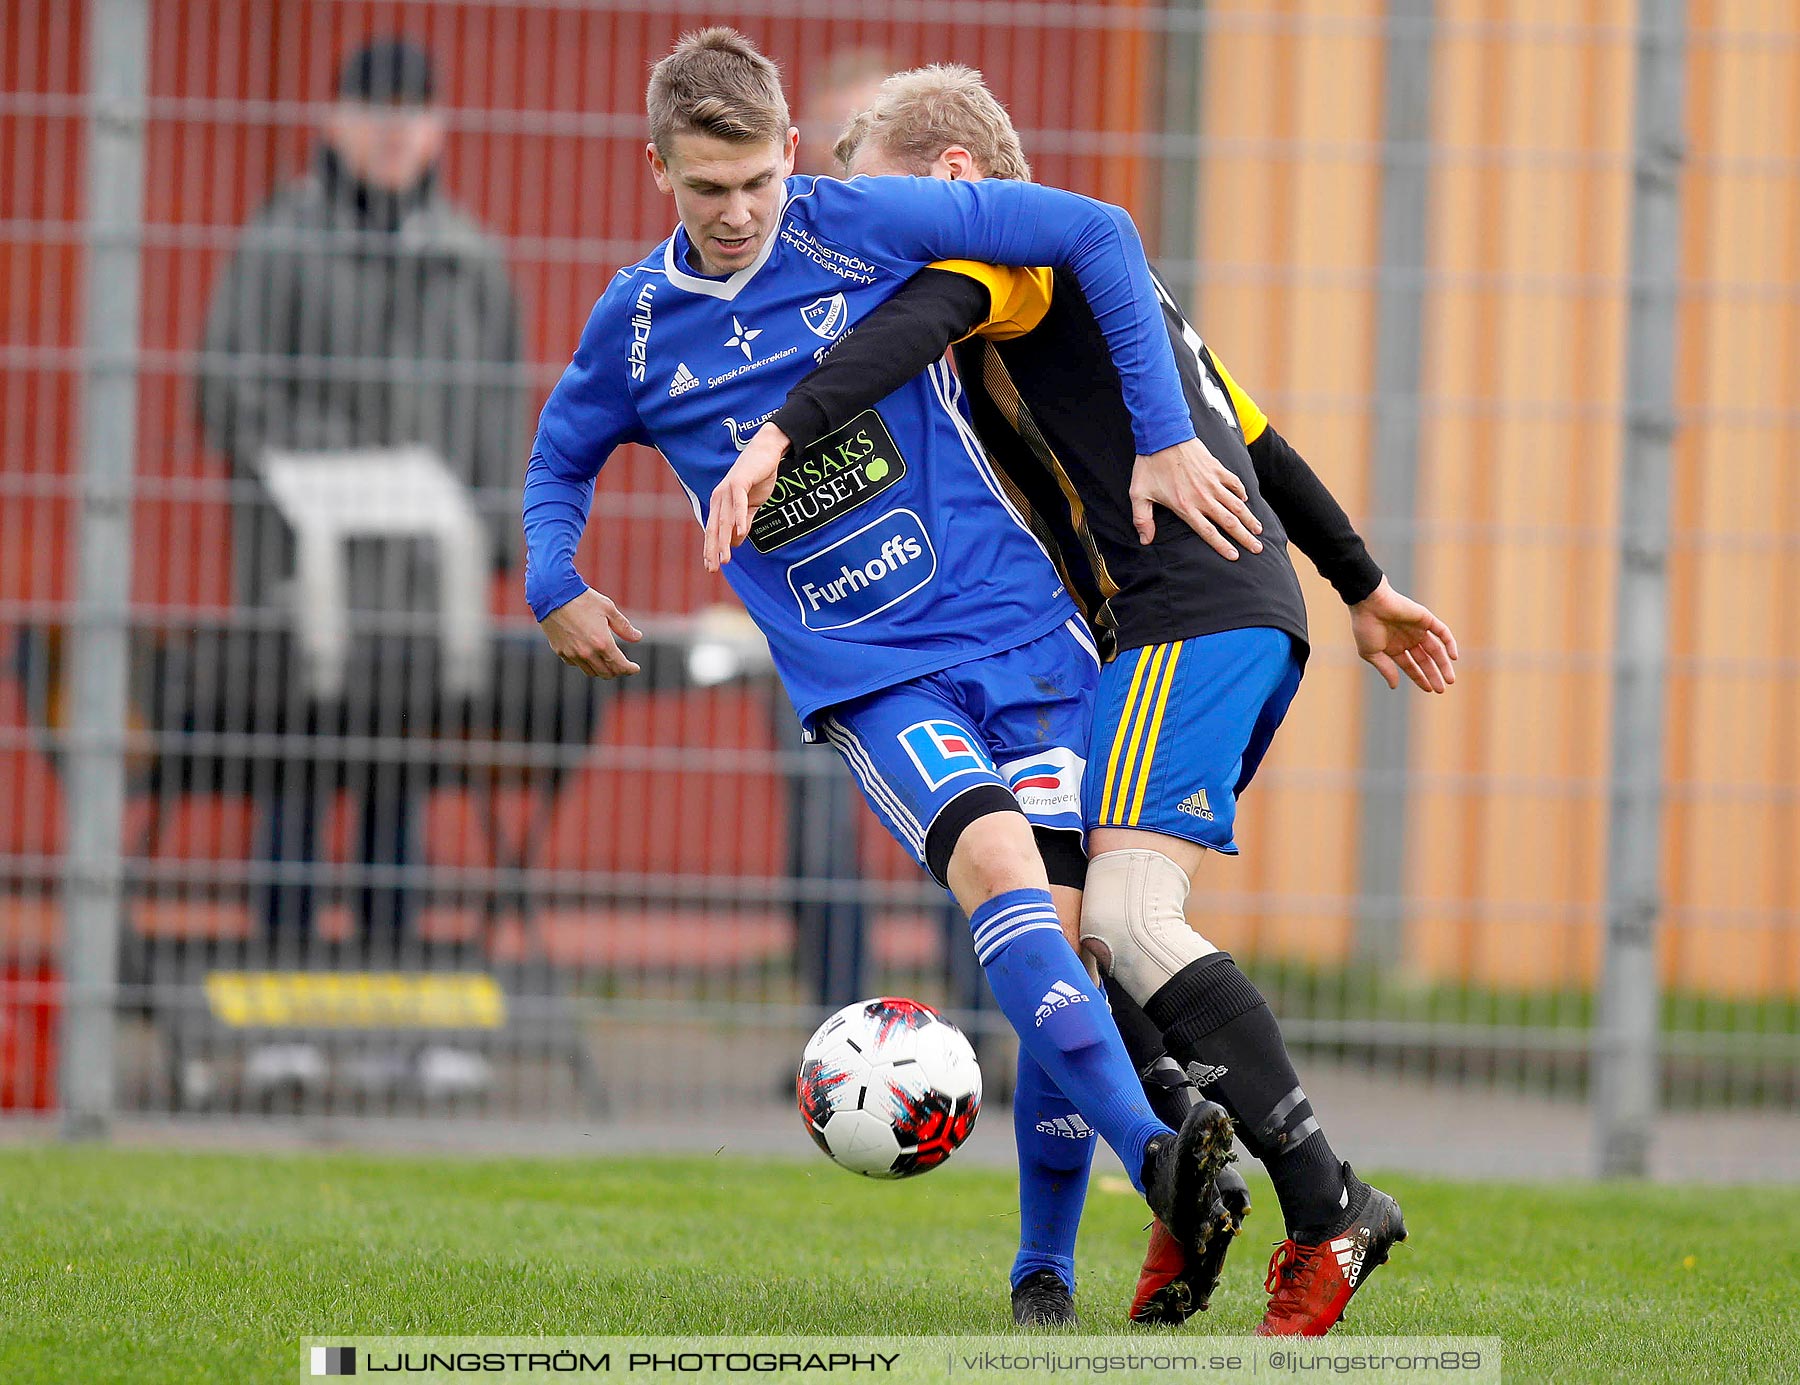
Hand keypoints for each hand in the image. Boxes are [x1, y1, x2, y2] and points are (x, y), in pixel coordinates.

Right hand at [539, 588, 643, 678]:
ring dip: (601, 670)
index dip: (629, 669)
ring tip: (606, 662)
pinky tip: (588, 654)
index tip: (635, 668)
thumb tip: (638, 637)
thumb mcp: (608, 609)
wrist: (552, 594)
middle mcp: (587, 652)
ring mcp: (572, 654)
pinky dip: (584, 662)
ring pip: (590, 672)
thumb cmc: (583, 599)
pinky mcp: (560, 651)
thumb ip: (624, 627)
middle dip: (617, 671)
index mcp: (602, 642)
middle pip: (606, 673)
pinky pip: (576, 664)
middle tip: (622, 666)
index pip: (619, 665)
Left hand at [703, 422, 789, 570]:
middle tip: (714, 568)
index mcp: (720, 503)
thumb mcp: (751, 504)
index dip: (711, 548)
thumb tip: (737, 540)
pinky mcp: (739, 481)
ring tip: (726, 558)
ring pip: (724, 519)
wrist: (766, 451)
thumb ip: (744, 521)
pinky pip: (739, 503)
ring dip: (724, 540)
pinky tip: (741, 533)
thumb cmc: (758, 477)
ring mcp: (728, 489)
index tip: (711, 566)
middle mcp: (719, 497)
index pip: (712, 529)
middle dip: (713, 549)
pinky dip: (739, 518)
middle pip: (714, 527)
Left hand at [1129, 437, 1263, 559]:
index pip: (1208, 532)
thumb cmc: (1149, 465)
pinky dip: (1241, 493)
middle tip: (1257, 548)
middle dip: (1244, 537)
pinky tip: (1245, 501)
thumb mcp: (1139, 494)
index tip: (1235, 557)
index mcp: (1186, 506)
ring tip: (1259, 531)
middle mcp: (1203, 497)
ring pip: (1236, 505)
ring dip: (1249, 519)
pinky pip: (1234, 483)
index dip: (1222, 546)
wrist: (1163, 434)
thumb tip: (1145, 541)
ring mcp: (1212, 482)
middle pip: (1229, 522)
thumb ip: (1142, 519)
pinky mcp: (1216, 468)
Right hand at [1349, 578, 1458, 692]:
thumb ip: (1386, 669)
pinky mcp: (1426, 618)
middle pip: (1425, 660)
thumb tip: (1395, 685)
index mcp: (1394, 647)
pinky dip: (1449, 643)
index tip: (1430, 689)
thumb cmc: (1366, 627)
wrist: (1369, 603)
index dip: (1420, 677)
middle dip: (1433, 675)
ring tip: (1450, 680)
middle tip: (1442, 689)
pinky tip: (1453, 657)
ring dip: (1444, 664)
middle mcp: (1408, 639)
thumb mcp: (1372, 653)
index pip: (1411, 665)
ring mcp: (1418, 629)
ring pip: (1436, 649)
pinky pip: (1442, 632)